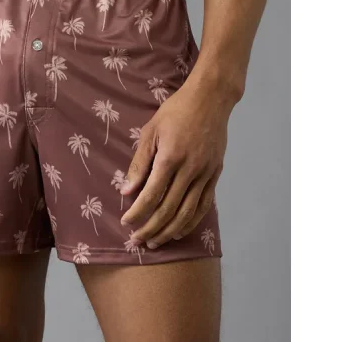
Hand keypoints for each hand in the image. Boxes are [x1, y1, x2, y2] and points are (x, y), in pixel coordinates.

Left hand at [120, 79, 232, 247]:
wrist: (210, 99)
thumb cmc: (175, 112)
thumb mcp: (151, 131)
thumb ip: (139, 163)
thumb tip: (126, 191)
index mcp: (170, 158)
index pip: (151, 196)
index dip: (137, 213)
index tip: (125, 223)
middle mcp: (190, 170)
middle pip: (169, 209)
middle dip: (150, 229)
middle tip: (136, 241)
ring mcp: (206, 174)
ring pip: (188, 212)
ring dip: (169, 231)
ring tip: (155, 242)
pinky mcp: (215, 174)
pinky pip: (204, 205)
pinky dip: (191, 221)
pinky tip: (179, 231)